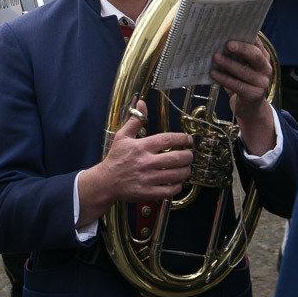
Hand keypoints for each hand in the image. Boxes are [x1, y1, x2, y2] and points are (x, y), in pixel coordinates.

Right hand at [76, 101, 193, 223]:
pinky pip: (170, 190)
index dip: (182, 138)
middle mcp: (145, 162)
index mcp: (141, 147)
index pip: (167, 139)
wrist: (106, 182)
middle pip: (176, 158)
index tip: (189, 140)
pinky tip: (178, 182)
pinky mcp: (147, 192)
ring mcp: (147, 178)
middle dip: (188, 156)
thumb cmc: (116, 158)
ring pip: (176, 175)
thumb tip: (141, 103)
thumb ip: (135, 120)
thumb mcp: (122, 136)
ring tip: (187, 168)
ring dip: (186, 171)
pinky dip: (178, 186)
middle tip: (191, 155)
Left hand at [209, 39, 275, 155]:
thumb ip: (238, 55)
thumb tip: (219, 39)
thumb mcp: (243, 66)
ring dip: (228, 63)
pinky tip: (213, 73)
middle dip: (241, 48)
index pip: (257, 43)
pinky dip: (224, 78)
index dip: (246, 35)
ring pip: (244, 71)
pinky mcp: (253, 95)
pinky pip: (237, 85)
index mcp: (263, 57)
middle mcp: (266, 68)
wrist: (250, 108)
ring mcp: (262, 83)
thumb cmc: (242, 81)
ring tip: (215, 57)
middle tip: (227, 44)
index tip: (233, 28)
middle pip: (255, 56)